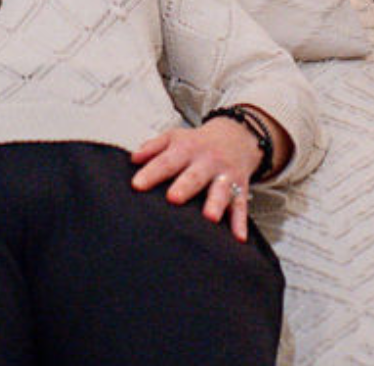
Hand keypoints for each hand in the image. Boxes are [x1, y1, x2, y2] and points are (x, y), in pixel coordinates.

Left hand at [130, 119, 260, 241]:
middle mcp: (207, 161)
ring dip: (216, 204)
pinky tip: (238, 237)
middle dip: (185, 186)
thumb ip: (153, 147)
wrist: (235, 137)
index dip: (152, 173)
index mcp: (187, 148)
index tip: (137, 186)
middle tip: (173, 198)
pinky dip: (240, 223)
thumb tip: (133, 158)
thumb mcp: (175, 137)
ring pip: (221, 191)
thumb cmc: (197, 143)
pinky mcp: (240, 189)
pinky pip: (241, 207)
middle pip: (195, 175)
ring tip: (209, 217)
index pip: (167, 161)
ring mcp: (225, 175)